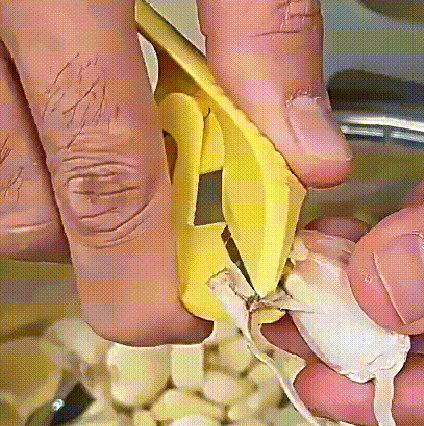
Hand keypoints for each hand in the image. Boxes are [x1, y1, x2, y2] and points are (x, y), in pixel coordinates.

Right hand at [0, 0, 349, 344]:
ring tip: (124, 166)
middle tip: (165, 242)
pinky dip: (38, 164)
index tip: (190, 313)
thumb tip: (309, 154)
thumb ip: (265, 32)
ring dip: (67, 212)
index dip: (149, 281)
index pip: (107, 184)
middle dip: (109, 256)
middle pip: (32, 214)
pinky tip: (78, 127)